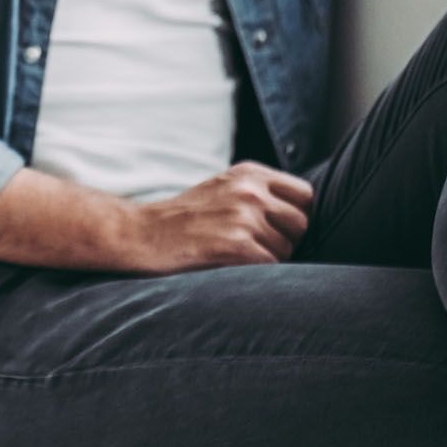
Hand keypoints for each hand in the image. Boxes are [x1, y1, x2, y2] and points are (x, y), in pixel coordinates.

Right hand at [118, 162, 313, 273]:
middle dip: (287, 240)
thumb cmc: (183, 218)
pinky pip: (271, 266)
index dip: (295, 215)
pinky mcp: (236, 244)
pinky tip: (232, 267)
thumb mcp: (222, 188)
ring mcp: (243, 216)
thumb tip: (302, 215)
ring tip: (237, 256)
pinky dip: (257, 273)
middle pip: (301, 223)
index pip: (305, 194)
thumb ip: (259, 193)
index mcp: (249, 173)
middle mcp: (250, 190)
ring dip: (268, 259)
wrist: (141, 233)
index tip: (277, 228)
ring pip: (287, 249)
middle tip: (258, 247)